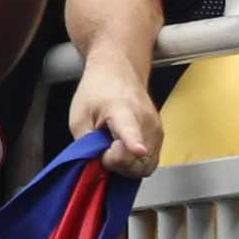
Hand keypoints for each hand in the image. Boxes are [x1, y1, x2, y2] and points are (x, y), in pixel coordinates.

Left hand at [69, 49, 161, 175]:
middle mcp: (146, 121)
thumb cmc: (97, 92)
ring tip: (111, 148)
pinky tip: (121, 151)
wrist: (119, 71)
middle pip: (137, 161)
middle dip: (116, 165)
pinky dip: (133, 164)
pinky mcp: (160, 137)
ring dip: (125, 167)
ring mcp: (156, 130)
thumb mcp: (78, 117)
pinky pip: (148, 163)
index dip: (133, 142)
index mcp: (123, 110)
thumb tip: (96, 165)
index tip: (138, 150)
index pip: (130, 130)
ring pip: (144, 167)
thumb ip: (86, 145)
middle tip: (102, 150)